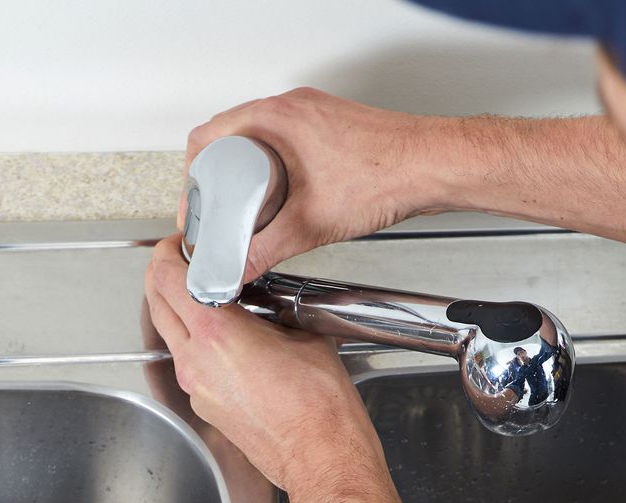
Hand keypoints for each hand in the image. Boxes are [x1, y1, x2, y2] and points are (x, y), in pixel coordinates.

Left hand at [144, 236, 386, 501]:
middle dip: (165, 278)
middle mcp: (197, 361)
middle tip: (185, 265)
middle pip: (158, 304)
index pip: (168, 278)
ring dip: (181, 312)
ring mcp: (197, 387)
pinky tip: (229, 343)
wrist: (322, 458)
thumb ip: (273, 311)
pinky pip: (190, 364)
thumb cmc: (320, 408)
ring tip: (211, 301)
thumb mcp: (304, 337)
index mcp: (217, 333)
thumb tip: (266, 303)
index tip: (182, 247)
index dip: (169, 254)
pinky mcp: (205, 407)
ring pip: (171, 336)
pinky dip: (199, 345)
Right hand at [183, 88, 458, 280]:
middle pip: (229, 137)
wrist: (433, 166)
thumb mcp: (311, 223)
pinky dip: (274, 166)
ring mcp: (313, 114)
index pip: (207, 137)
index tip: (195, 207)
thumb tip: (237, 271)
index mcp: (276, 117)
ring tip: (246, 206)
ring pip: (259, 138)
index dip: (191, 176)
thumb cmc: (388, 176)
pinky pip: (286, 141)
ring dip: (245, 170)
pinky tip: (284, 193)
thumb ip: (266, 250)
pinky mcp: (331, 126)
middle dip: (216, 177)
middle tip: (216, 210)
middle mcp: (292, 107)